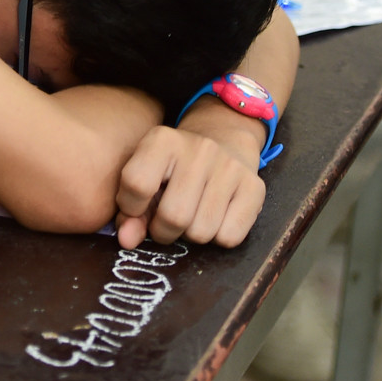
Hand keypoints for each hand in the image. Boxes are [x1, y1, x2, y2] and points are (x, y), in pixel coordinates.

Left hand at [113, 125, 265, 248]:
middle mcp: (200, 149)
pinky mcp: (255, 187)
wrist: (223, 141)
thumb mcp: (146, 178)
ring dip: (192, 235)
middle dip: (164, 231)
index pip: (137, 183)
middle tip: (166, 221)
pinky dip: (219, 237)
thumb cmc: (174, 169)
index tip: (136, 208)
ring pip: (202, 232)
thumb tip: (126, 240)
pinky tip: (216, 216)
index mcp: (163, 140)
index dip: (131, 207)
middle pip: (174, 216)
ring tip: (193, 214)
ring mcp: (230, 167)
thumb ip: (130, 211)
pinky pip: (229, 237)